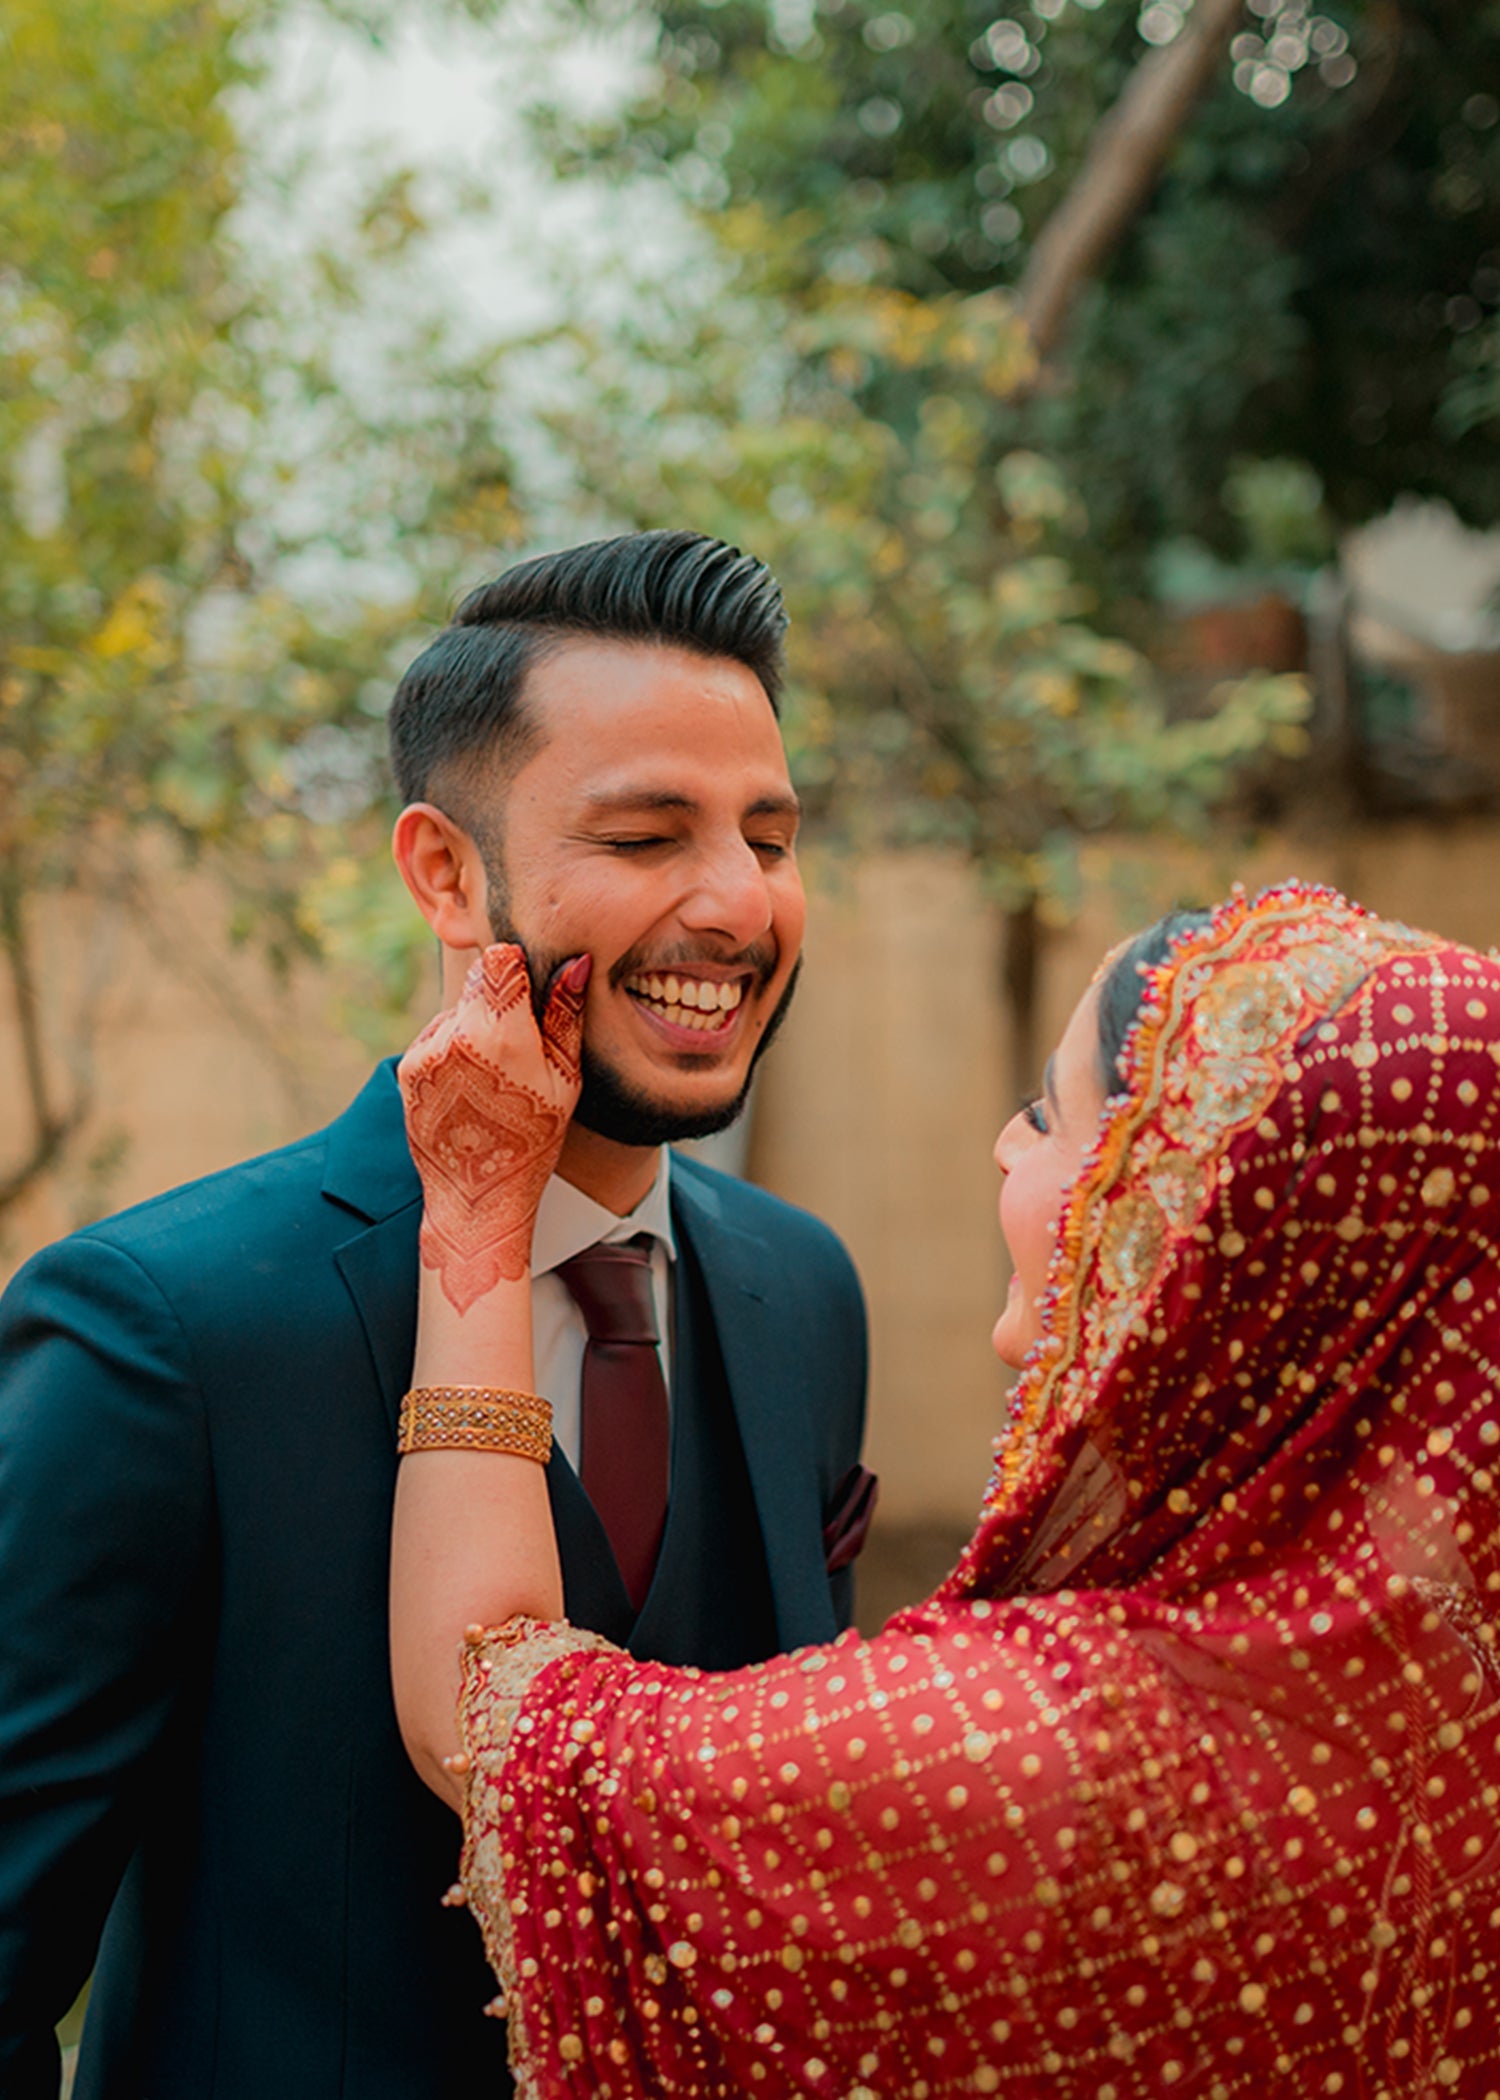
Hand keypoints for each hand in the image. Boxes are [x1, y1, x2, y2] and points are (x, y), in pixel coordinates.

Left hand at [399, 945, 589, 1311]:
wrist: (477, 1195)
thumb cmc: (534, 1139)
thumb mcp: (565, 1079)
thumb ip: (567, 1015)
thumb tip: (575, 961)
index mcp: (501, 1036)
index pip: (499, 959)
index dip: (516, 967)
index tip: (530, 988)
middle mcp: (456, 1036)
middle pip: (477, 980)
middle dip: (498, 996)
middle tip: (519, 1041)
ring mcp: (426, 1052)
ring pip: (456, 1008)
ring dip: (476, 1024)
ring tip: (495, 1074)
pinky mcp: (407, 1067)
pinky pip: (436, 1035)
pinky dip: (454, 1047)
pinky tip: (472, 1085)